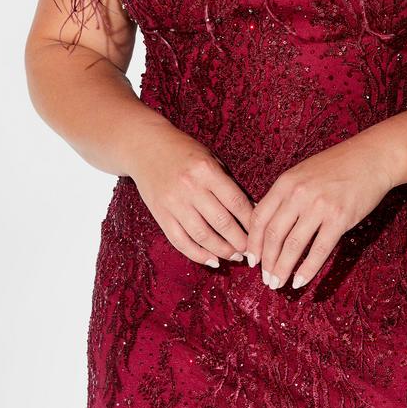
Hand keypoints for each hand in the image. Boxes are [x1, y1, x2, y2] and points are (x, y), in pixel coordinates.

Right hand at [130, 128, 253, 266]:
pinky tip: (212, 260)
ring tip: (236, 256)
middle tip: (252, 251)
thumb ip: (227, 183)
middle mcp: (190, 188)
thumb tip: (251, 210)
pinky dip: (198, 254)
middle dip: (240, 241)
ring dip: (222, 250)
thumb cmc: (184, 151)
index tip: (261, 232)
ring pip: (203, 235)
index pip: (236, 201)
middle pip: (222, 222)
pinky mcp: (160, 215)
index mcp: (206, 170)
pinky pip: (180, 241)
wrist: (145, 147)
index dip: (251, 221)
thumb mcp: (210, 158)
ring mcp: (174, 203)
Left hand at [246, 134, 398, 290]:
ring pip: (293, 246)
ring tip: (278, 284)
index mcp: (285, 182)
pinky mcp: (340, 219)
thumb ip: (285, 195)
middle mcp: (298, 194)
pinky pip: (319, 250)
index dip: (253, 243)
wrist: (372, 158)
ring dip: (283, 269)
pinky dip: (307, 269)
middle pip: (273, 235)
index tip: (251, 260)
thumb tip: (268, 225)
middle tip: (266, 279)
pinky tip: (300, 281)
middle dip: (267, 262)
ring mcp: (319, 207)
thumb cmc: (337, 166)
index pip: (260, 218)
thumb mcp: (302, 173)